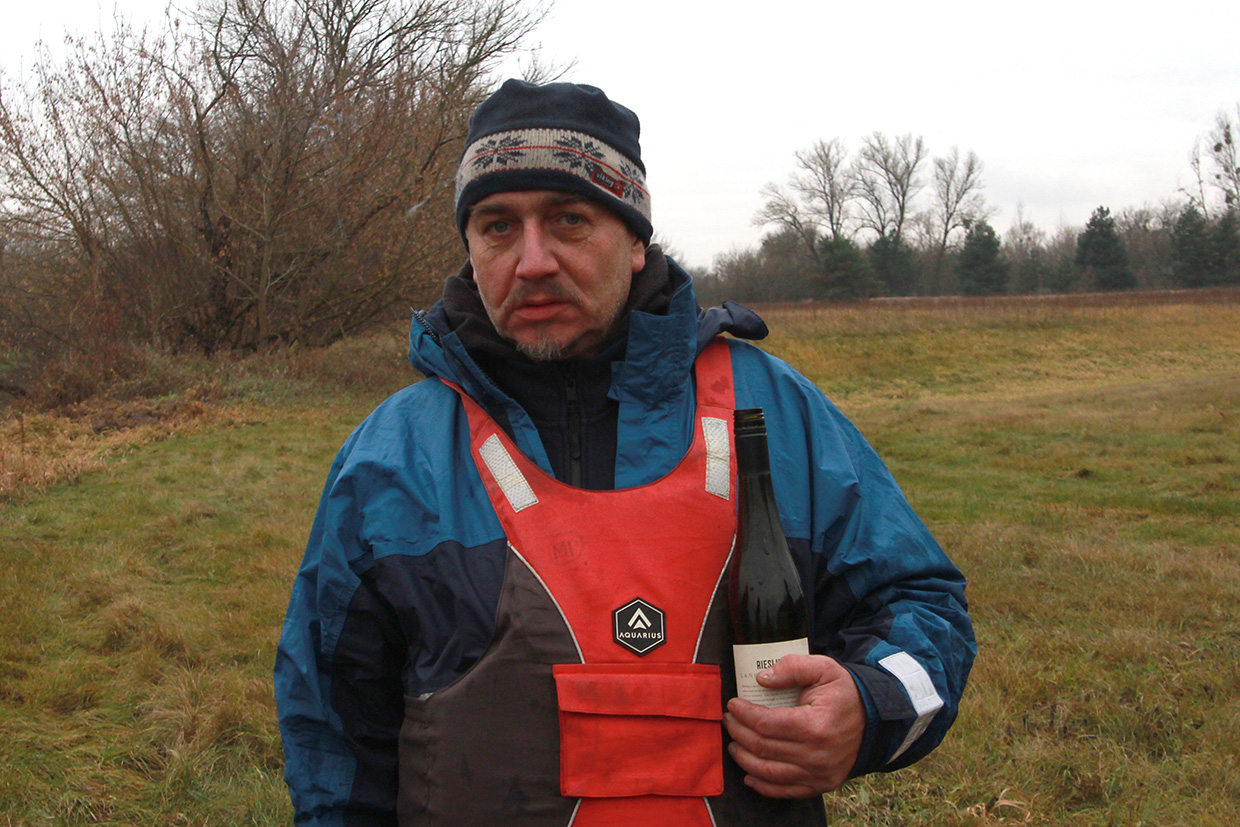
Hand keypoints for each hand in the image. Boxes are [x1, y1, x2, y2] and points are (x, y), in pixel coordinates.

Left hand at [723, 654, 864, 797]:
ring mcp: (819, 774)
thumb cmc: (844, 692)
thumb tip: (761, 679)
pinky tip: (749, 774)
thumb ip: (792, 667)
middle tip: (729, 720)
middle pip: (763, 748)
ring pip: (769, 772)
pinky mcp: (821, 785)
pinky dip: (763, 785)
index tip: (733, 704)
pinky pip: (786, 791)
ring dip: (744, 759)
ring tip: (734, 743)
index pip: (767, 724)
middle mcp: (817, 755)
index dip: (744, 714)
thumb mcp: (823, 668)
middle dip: (739, 732)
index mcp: (815, 725)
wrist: (872, 719)